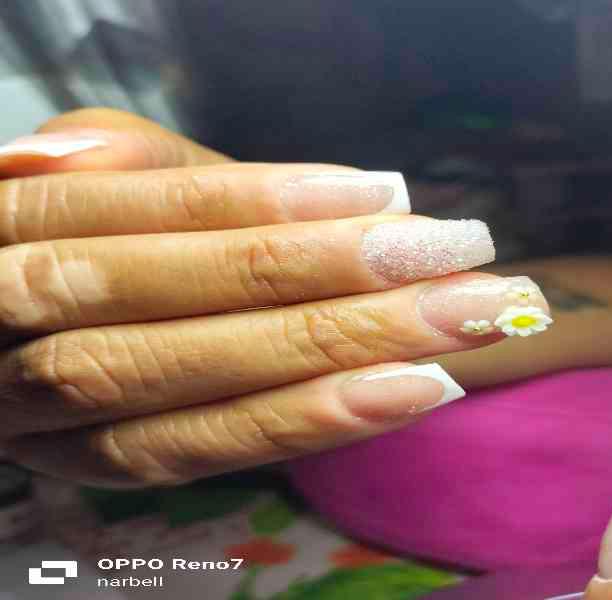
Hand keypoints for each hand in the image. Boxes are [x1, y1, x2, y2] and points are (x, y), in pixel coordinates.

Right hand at [0, 109, 551, 486]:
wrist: (24, 317)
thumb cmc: (86, 233)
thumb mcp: (108, 185)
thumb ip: (147, 174)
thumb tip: (171, 170)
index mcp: (9, 225)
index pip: (148, 209)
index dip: (268, 204)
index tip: (389, 197)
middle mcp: (10, 323)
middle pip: (180, 301)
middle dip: (328, 284)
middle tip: (463, 269)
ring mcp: (41, 410)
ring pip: (190, 386)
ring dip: (334, 360)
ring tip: (455, 335)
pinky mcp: (90, 466)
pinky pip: (192, 454)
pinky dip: (302, 425)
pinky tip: (406, 393)